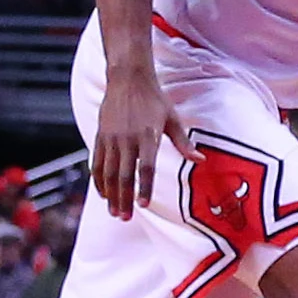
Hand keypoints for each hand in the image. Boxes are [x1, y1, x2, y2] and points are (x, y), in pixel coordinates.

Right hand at [91, 65, 198, 219]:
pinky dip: (99, 180)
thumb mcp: (173, 119)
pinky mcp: (99, 136)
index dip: (144, 187)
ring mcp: (110, 138)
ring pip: (108, 172)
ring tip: (115, 212)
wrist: (128, 79)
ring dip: (110, 194)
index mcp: (147, 136)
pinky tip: (104, 193)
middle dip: (124, 198)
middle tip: (125, 218)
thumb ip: (184, 143)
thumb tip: (201, 159)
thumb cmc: (155, 99)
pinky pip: (97, 162)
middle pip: (124, 175)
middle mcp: (126, 139)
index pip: (145, 167)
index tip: (144, 205)